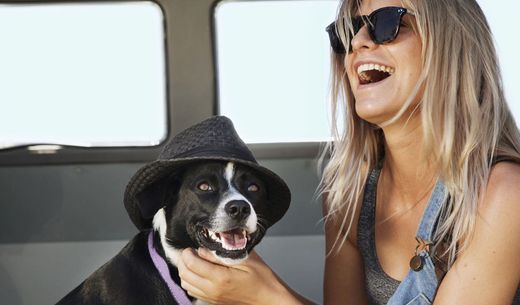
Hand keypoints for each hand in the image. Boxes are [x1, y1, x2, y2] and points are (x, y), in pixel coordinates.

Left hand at [177, 248, 296, 304]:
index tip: (191, 246)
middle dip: (184, 261)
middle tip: (190, 252)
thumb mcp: (245, 259)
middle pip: (184, 275)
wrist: (269, 297)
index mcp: (220, 278)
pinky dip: (191, 281)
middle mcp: (212, 290)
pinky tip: (200, 272)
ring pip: (186, 284)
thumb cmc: (261, 278)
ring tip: (195, 261)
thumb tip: (204, 249)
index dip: (187, 253)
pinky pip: (193, 291)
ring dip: (186, 271)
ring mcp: (212, 297)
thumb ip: (221, 253)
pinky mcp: (213, 301)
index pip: (192, 264)